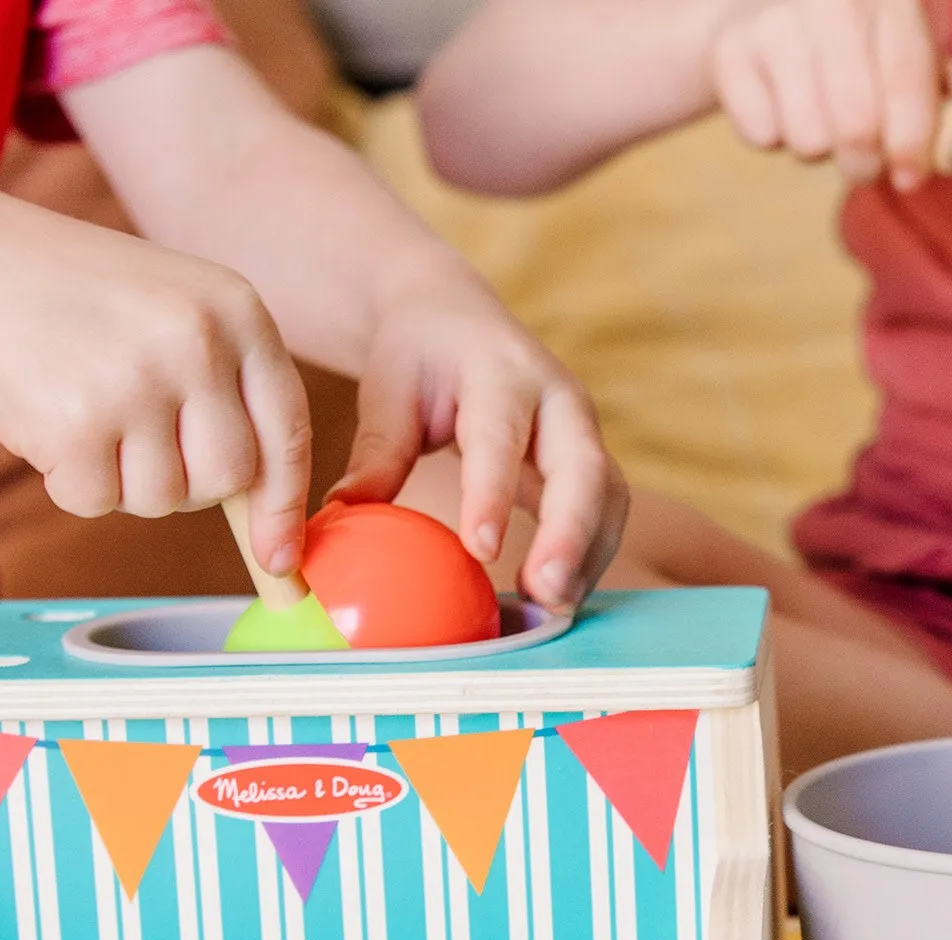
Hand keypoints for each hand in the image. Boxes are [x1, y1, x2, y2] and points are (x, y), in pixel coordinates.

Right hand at [0, 203, 313, 573]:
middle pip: (228, 479)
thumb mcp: (177, 314)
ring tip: (88, 410)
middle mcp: (196, 341)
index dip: (283, 504)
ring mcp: (136, 381)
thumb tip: (275, 541)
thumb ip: (231, 399)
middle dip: (187, 483)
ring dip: (123, 481)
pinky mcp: (76, 422)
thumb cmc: (79, 301)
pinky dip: (71, 483)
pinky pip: (96, 502)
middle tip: (137, 438)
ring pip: (163, 500)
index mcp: (236, 309)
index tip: (280, 557)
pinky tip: (51, 421)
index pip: (287, 429)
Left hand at [328, 251, 626, 612]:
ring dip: (588, 558)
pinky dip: (589, 560)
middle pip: (584, 469)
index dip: (494, 493)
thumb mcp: (389, 391)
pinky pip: (606, 515)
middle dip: (571, 535)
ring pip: (608, 498)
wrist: (458, 317)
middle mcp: (558, 399)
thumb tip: (343, 518)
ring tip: (555, 610)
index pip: (500, 436)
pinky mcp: (590, 463)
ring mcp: (583, 432)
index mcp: (499, 370)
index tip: (482, 550)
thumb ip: (377, 454)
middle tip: (547, 593)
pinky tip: (558, 600)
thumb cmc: (418, 356)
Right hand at [710, 0, 951, 190]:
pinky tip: (780, 105)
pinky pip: (763, 136)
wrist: (764, 21)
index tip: (913, 177)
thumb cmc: (858, 50)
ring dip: (818, 149)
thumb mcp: (915, 61)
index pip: (907, 75)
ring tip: (818, 118)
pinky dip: (774, 138)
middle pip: (856, 122)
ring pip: (808, 139)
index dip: (914, 138)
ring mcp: (776, 21)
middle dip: (864, 163)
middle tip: (863, 162)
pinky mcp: (731, 53)